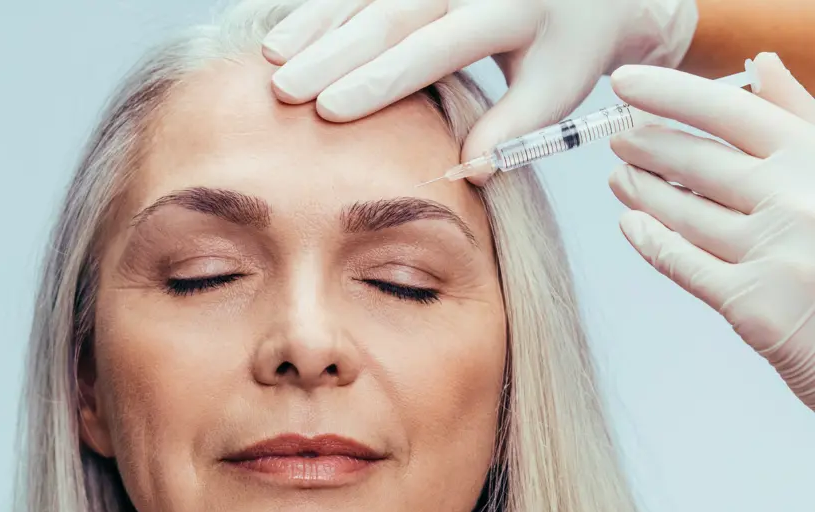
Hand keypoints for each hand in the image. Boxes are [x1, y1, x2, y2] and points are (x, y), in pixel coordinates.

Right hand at [260, 0, 696, 180]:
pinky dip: (321, 9)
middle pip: (388, 17)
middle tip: (283, 89)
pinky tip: (285, 34)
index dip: (376, 80)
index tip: (329, 111)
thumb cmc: (564, 50)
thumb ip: (512, 129)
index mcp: (504, 11)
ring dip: (315, 26)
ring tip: (271, 60)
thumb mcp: (554, 89)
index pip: (430, 49)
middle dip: (329, 53)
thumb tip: (465, 172)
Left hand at [609, 53, 814, 410]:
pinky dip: (651, 242)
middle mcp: (795, 198)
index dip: (670, 94)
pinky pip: (683, 264)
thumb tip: (762, 67)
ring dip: (643, 192)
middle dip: (648, 147)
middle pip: (698, 163)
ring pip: (685, 213)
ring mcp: (771, 251)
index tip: (628, 86)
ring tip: (620, 179)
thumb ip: (802, 118)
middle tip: (619, 139)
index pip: (729, 112)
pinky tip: (631, 225)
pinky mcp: (751, 302)